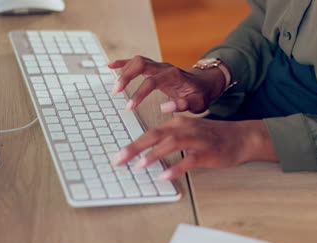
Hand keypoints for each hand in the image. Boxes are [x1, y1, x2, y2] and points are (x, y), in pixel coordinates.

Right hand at [108, 56, 226, 113]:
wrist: (206, 82)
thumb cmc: (201, 94)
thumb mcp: (198, 102)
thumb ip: (184, 104)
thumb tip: (164, 107)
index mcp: (174, 76)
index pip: (151, 82)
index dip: (139, 93)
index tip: (129, 107)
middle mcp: (164, 67)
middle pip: (141, 64)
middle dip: (126, 77)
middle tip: (115, 92)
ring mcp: (158, 66)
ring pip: (137, 61)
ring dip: (123, 71)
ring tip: (114, 86)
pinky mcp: (154, 67)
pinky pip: (136, 61)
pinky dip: (123, 63)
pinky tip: (110, 66)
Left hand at [110, 116, 278, 180]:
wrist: (242, 137)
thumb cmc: (213, 137)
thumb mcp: (189, 132)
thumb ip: (169, 138)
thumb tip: (147, 151)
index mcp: (178, 122)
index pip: (150, 132)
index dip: (132, 144)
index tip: (118, 156)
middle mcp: (185, 128)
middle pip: (155, 135)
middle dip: (135, 147)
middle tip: (118, 159)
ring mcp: (197, 139)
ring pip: (171, 144)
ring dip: (153, 155)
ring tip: (138, 166)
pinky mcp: (208, 152)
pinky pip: (190, 160)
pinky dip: (176, 167)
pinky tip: (165, 175)